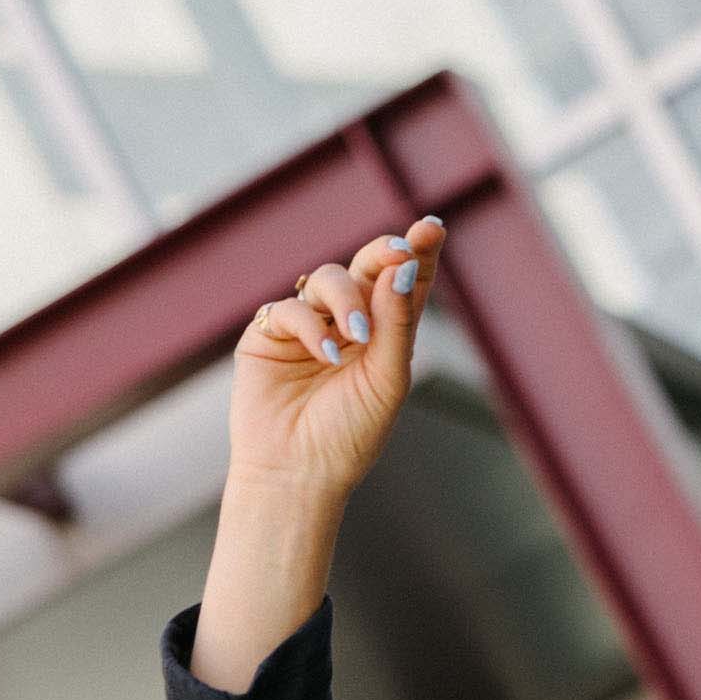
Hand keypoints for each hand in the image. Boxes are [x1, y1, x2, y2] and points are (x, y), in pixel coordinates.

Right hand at [227, 217, 448, 502]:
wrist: (299, 471)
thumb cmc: (351, 432)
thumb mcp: (387, 377)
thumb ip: (397, 323)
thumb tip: (402, 268)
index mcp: (386, 333)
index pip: (405, 283)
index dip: (418, 252)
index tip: (432, 228)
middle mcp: (348, 322)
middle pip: (367, 268)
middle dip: (383, 253)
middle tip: (398, 252)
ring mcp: (308, 325)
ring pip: (327, 279)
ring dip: (346, 299)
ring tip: (357, 336)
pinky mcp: (268, 335)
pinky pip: (289, 309)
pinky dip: (309, 326)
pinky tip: (325, 355)